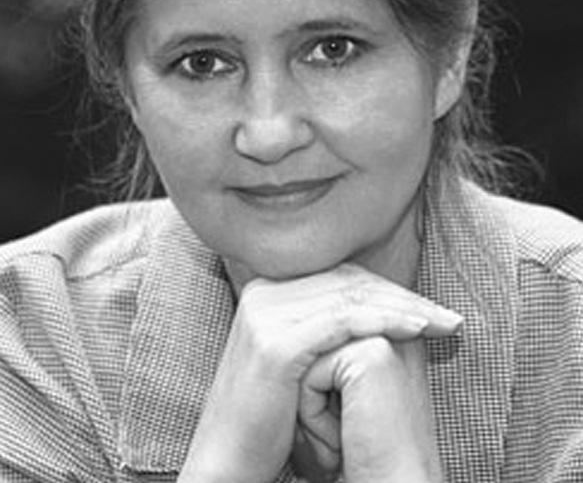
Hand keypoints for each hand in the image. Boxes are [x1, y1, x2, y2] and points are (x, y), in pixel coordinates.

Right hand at [178, 263, 459, 482]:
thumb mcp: (302, 364)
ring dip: (404, 307)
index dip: (389, 291)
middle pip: (348, 283)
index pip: (341, 279)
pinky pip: (343, 321)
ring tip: (444, 323)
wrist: (229, 461)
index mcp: (270, 292)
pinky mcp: (275, 340)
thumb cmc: (271, 421)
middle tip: (448, 315)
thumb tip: (381, 312)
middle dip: (404, 297)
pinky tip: (418, 328)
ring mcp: (267, 312)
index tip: (431, 309)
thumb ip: (327, 329)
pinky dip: (386, 322)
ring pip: (351, 297)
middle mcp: (265, 292)